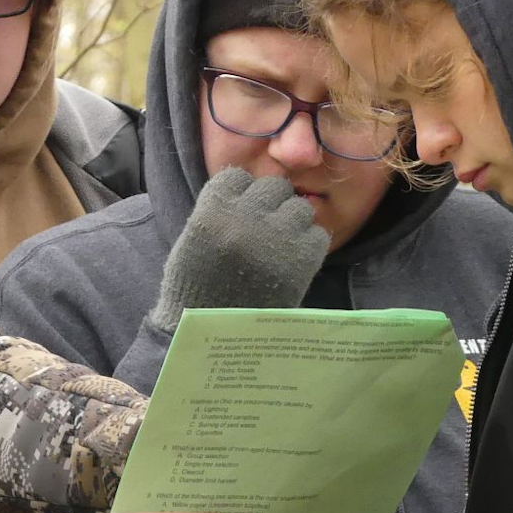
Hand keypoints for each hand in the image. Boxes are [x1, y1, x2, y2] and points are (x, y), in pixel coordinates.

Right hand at [151, 168, 330, 332]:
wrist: (210, 335)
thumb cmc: (196, 287)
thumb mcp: (194, 240)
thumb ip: (221, 211)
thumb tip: (253, 189)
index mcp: (212, 210)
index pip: (237, 176)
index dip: (241, 194)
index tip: (239, 212)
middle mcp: (245, 218)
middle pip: (273, 186)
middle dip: (270, 204)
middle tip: (264, 229)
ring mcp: (275, 239)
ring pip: (299, 207)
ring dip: (292, 223)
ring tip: (280, 246)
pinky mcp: (300, 261)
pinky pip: (318, 235)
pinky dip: (308, 246)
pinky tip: (293, 262)